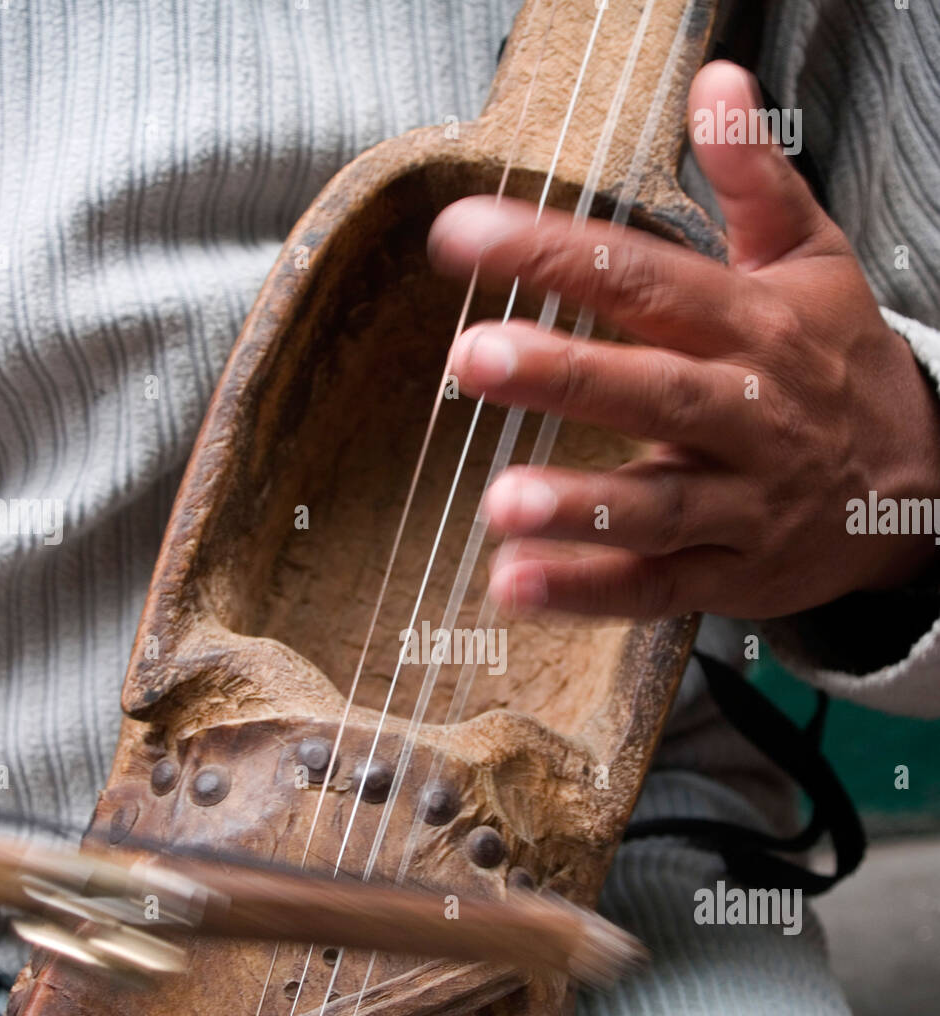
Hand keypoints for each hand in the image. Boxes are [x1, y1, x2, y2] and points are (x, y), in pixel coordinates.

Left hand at [427, 61, 939, 621]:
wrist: (921, 487)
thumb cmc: (842, 367)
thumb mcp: (814, 264)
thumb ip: (756, 179)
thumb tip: (716, 81)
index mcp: (754, 327)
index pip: (646, 279)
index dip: (556, 256)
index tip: (465, 235)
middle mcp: (748, 414)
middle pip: (654, 389)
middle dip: (566, 374)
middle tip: (474, 357)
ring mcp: (742, 504)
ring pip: (658, 505)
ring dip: (581, 506)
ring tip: (500, 504)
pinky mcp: (731, 575)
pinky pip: (657, 587)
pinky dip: (588, 591)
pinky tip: (515, 587)